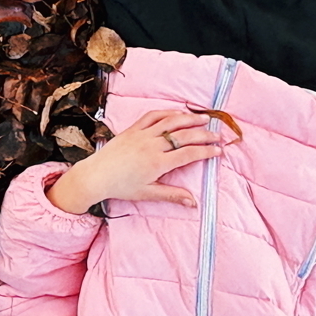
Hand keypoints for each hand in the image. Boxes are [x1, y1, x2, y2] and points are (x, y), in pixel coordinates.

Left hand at [46, 109, 225, 214]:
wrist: (96, 175)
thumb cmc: (122, 187)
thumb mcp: (148, 193)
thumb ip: (172, 195)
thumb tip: (193, 202)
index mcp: (157, 163)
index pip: (188, 153)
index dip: (206, 151)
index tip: (219, 151)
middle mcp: (152, 145)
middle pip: (184, 136)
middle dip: (204, 135)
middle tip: (218, 135)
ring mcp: (142, 134)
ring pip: (171, 122)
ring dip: (189, 119)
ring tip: (205, 119)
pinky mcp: (133, 128)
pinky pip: (153, 116)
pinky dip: (167, 112)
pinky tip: (178, 113)